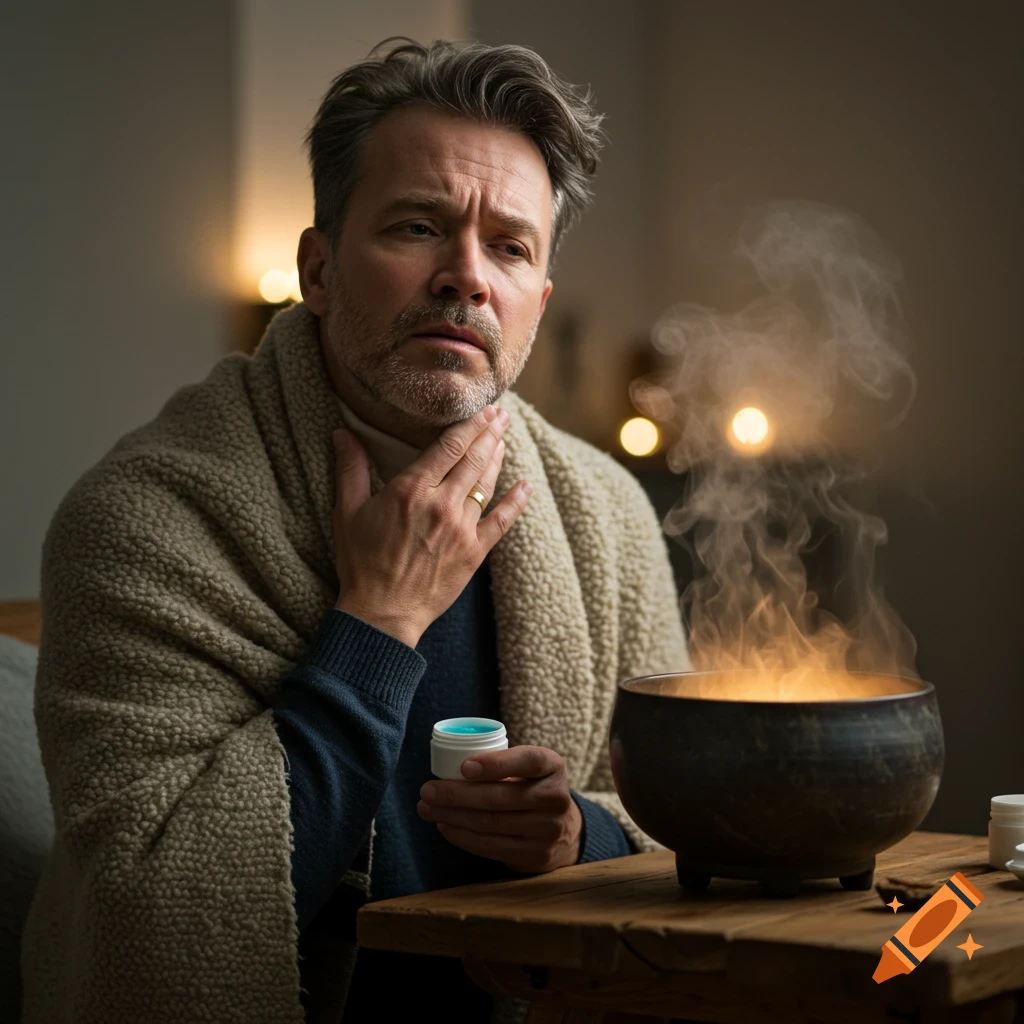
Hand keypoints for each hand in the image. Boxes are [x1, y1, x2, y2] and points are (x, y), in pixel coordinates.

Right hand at [331, 405, 532, 647]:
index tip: (484, 409)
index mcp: (411, 490)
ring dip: (498, 458)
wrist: (381, 613)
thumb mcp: (347, 512)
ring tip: (504, 440)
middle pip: (474, 458)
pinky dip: (516, 502)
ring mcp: (462, 529)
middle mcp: (441, 504)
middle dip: (490, 432)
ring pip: (487, 484)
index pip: (449, 446)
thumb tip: (341, 432)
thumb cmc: (360, 563)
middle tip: (502, 415)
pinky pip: (502, 521)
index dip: (470, 424)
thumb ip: (351, 469)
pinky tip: (526, 486)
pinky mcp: (474, 553)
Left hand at [417, 745, 582, 872]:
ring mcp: (548, 831)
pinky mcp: (535, 856)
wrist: (565, 831)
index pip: (528, 761)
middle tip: (428, 790)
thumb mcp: (529, 770)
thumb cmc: (532, 789)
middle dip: (457, 794)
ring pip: (492, 823)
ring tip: (427, 808)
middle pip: (501, 797)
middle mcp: (556, 798)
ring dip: (453, 816)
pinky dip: (463, 836)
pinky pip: (491, 847)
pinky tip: (445, 825)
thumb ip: (502, 765)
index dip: (496, 764)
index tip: (464, 767)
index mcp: (554, 767)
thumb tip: (449, 766)